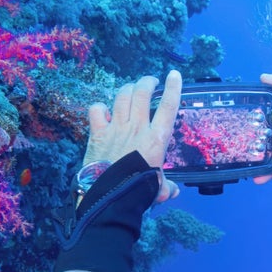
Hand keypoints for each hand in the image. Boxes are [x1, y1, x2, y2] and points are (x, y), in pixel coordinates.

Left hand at [83, 70, 181, 201]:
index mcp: (155, 139)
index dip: (173, 88)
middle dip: (147, 82)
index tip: (174, 75)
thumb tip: (173, 191)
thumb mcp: (157, 189)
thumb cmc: (137, 192)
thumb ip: (166, 187)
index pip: (168, 107)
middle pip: (142, 93)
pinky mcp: (97, 133)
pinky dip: (100, 107)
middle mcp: (136, 128)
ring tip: (132, 89)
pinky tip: (104, 110)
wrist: (109, 196)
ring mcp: (116, 128)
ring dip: (128, 88)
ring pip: (122, 96)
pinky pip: (97, 109)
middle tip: (150, 83)